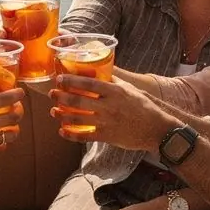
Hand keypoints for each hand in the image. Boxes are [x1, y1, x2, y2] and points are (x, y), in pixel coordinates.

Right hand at [0, 83, 25, 182]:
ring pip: (12, 134)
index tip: (20, 92)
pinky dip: (1, 144)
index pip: (4, 98)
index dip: (16, 94)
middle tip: (17, 110)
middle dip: (19, 112)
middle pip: (14, 117)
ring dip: (14, 130)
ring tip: (11, 127)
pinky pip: (0, 148)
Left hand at [50, 74, 170, 150]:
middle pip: (78, 100)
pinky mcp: (107, 136)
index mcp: (115, 91)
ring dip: (62, 114)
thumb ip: (114, 82)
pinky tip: (62, 131)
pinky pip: (85, 136)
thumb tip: (100, 72)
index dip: (71, 81)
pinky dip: (71, 134)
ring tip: (53, 111)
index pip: (88, 83)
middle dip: (61, 96)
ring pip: (78, 118)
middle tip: (52, 94)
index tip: (60, 79)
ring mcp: (107, 122)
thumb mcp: (130, 89)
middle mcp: (109, 106)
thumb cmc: (144, 107)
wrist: (156, 129)